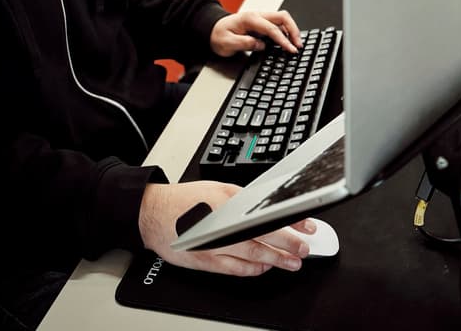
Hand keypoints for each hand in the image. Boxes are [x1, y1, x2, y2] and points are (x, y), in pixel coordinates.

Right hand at [138, 180, 315, 275]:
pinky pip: (234, 268)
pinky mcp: (205, 259)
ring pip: (251, 255)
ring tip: (291, 263)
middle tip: (304, 249)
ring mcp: (213, 243)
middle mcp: (221, 222)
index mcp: (226, 199)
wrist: (153, 213)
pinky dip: (252, 270)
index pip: (266, 211)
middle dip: (287, 244)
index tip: (306, 226)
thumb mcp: (218, 190)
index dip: (289, 221)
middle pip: (262, 236)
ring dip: (275, 260)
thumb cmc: (185, 200)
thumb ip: (243, 200)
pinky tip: (263, 268)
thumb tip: (269, 210)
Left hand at [209, 10, 301, 57]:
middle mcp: (257, 15)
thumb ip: (243, 43)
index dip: (283, 39)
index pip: (271, 28)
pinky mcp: (262, 24)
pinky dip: (286, 32)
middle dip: (293, 30)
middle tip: (298, 45)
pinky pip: (278, 25)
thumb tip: (260, 44)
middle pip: (282, 17)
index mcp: (249, 19)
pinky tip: (287, 41)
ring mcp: (260, 19)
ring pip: (282, 20)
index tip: (291, 49)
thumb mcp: (227, 43)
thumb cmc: (219, 35)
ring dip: (291, 30)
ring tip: (296, 44)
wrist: (213, 31)